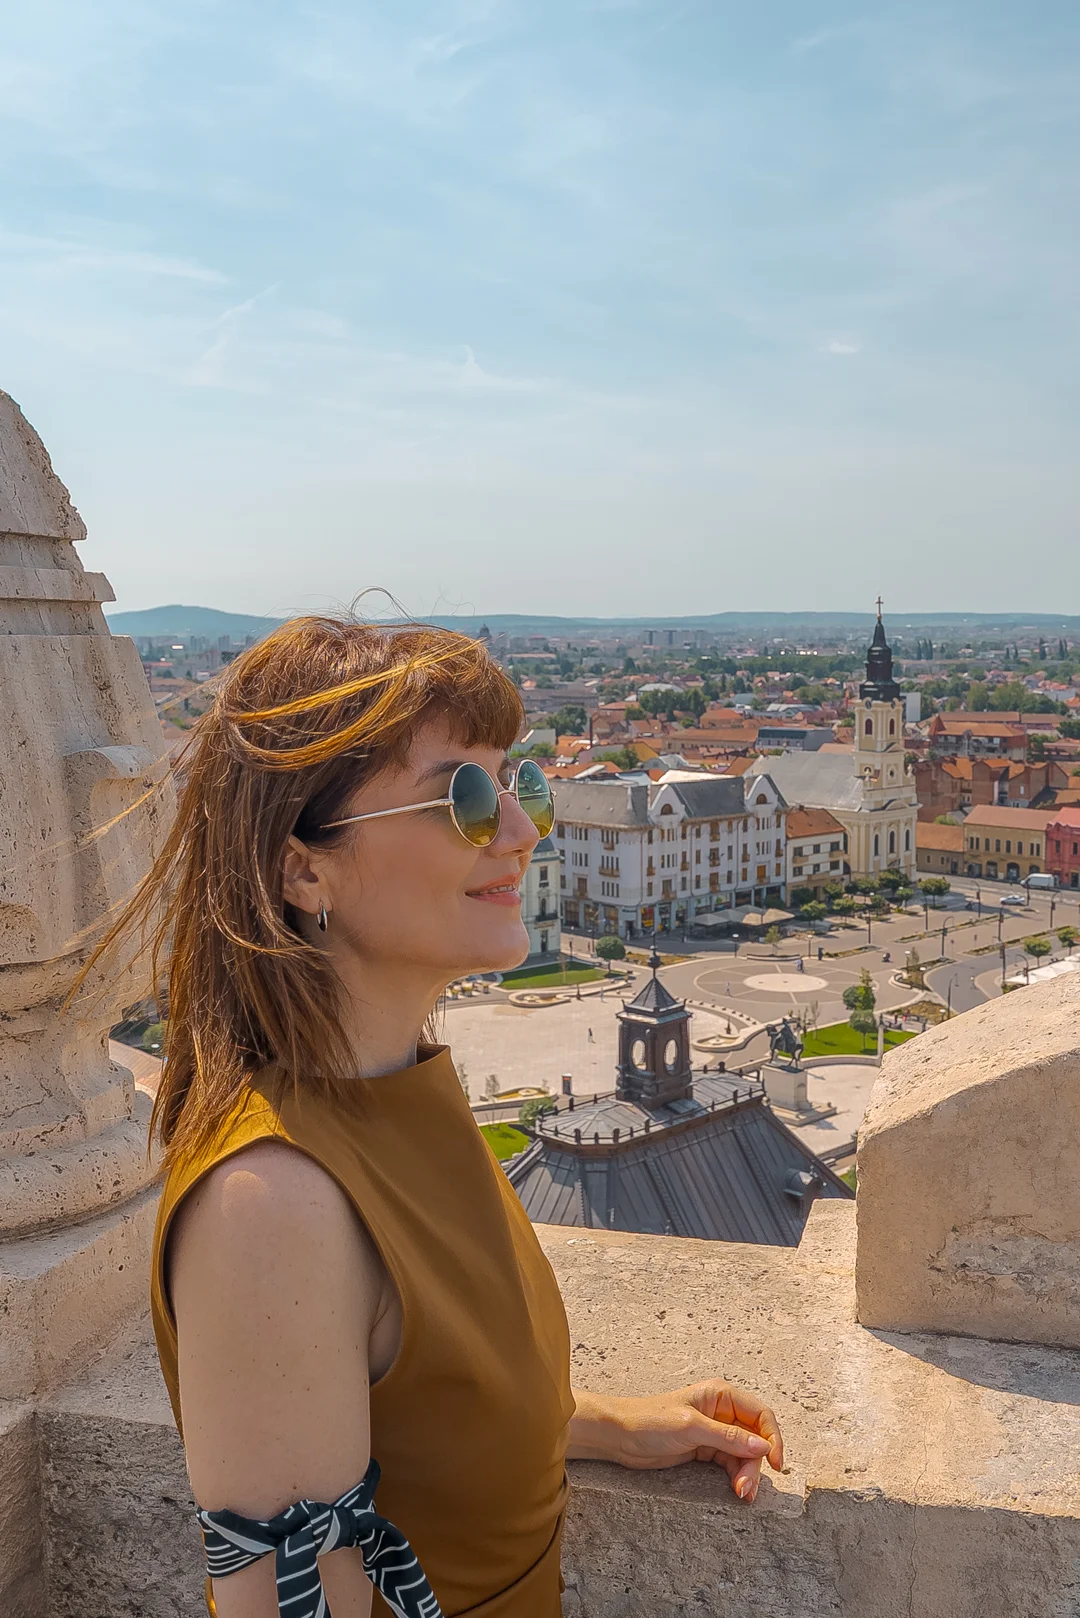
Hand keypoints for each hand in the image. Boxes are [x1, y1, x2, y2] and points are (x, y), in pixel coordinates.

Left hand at [568, 1380, 782, 1502]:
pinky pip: (730, 1463)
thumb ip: (728, 1437)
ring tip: (741, 1494)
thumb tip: (762, 1446)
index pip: (760, 1414)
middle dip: (755, 1463)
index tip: (775, 1463)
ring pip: (744, 1454)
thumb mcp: (691, 1427)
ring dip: (746, 1474)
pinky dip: (736, 1476)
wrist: (619, 1436)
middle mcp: (721, 1411)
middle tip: (747, 1489)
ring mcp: (714, 1431)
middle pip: (754, 1438)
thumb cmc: (650, 1421)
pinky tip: (736, 1490)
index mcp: (720, 1395)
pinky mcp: (705, 1449)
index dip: (772, 1437)